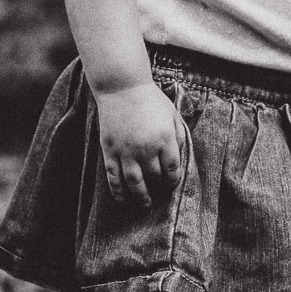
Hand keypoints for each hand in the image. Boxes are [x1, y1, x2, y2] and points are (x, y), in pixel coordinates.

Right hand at [94, 82, 188, 204]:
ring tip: (144, 204)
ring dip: (140, 197)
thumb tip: (180, 157)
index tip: (171, 184)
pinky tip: (121, 198)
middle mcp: (146, 148)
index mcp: (165, 139)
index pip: (172, 169)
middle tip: (158, 192)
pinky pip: (113, 176)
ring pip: (134, 182)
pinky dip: (117, 191)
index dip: (173, 180)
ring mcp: (126, 150)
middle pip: (154, 177)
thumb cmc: (150, 99)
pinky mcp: (110, 150)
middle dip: (158, 187)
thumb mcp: (172, 114)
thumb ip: (178, 136)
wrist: (121, 87)